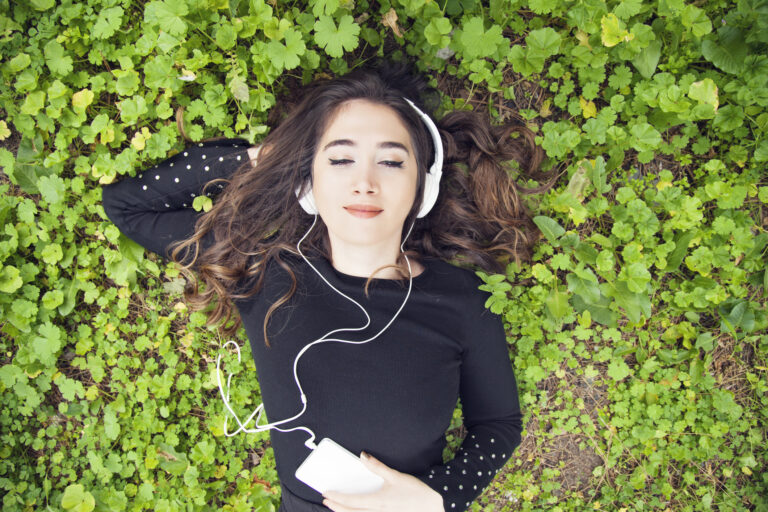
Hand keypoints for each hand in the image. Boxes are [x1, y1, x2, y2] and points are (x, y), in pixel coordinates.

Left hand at [321, 452, 443, 511]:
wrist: (434, 507)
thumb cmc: (416, 492)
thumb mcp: (396, 476)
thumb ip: (377, 467)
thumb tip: (363, 456)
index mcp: (378, 503)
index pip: (351, 501)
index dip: (336, 497)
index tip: (326, 493)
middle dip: (336, 507)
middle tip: (326, 500)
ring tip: (336, 507)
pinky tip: (354, 511)